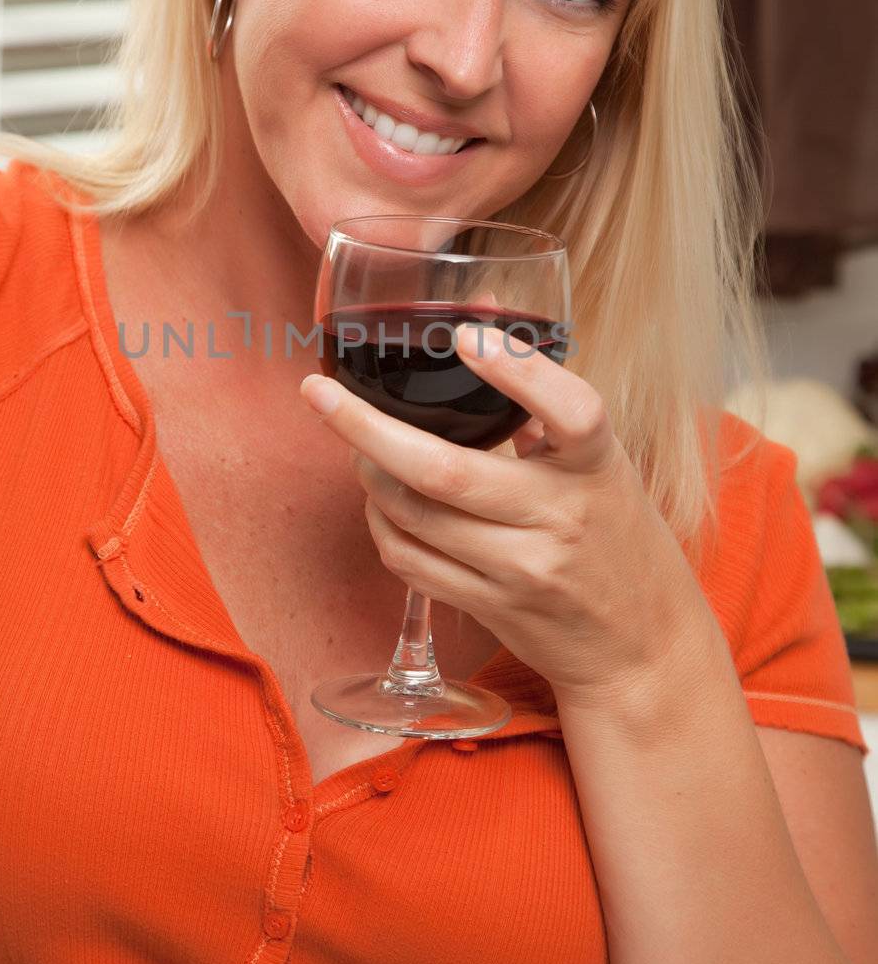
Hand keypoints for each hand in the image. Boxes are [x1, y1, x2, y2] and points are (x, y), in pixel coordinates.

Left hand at [299, 324, 713, 707]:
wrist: (643, 644)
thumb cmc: (615, 533)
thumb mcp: (599, 463)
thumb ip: (542, 401)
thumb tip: (479, 319)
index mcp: (597, 465)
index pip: (572, 411)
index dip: (517, 371)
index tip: (465, 335)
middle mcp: (561, 517)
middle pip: (446, 471)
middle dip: (366, 428)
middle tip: (319, 395)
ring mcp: (523, 569)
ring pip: (413, 518)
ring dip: (367, 477)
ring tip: (356, 447)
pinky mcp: (492, 608)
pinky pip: (410, 563)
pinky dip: (381, 525)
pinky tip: (382, 501)